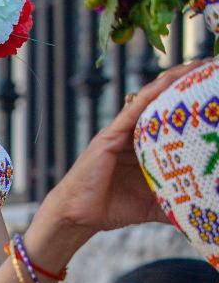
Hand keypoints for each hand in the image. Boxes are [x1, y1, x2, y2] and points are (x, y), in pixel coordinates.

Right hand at [31, 59, 203, 253]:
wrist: (78, 217)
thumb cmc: (112, 208)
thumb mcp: (154, 204)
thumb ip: (176, 201)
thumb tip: (204, 209)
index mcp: (145, 146)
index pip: (172, 117)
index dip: (192, 100)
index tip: (215, 86)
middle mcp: (134, 134)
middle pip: (164, 100)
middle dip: (187, 82)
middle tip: (213, 67)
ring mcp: (121, 132)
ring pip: (150, 99)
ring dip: (173, 80)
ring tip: (198, 65)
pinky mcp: (109, 136)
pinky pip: (132, 110)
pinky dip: (151, 94)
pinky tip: (169, 80)